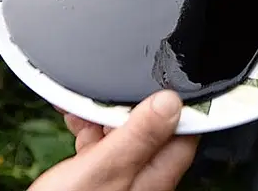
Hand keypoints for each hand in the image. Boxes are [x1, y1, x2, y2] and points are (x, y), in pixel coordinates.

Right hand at [30, 91, 198, 190]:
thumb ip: (138, 136)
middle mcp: (144, 176)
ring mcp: (122, 178)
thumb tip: (171, 102)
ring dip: (103, 114)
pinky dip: (88, 129)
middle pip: (151, 126)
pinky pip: (102, 146)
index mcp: (157, 174)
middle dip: (127, 102)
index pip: (184, 127)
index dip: (170, 99)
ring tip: (80, 101)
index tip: (154, 77)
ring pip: (123, 134)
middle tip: (106, 87)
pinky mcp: (101, 180)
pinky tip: (73, 120)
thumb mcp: (103, 168)